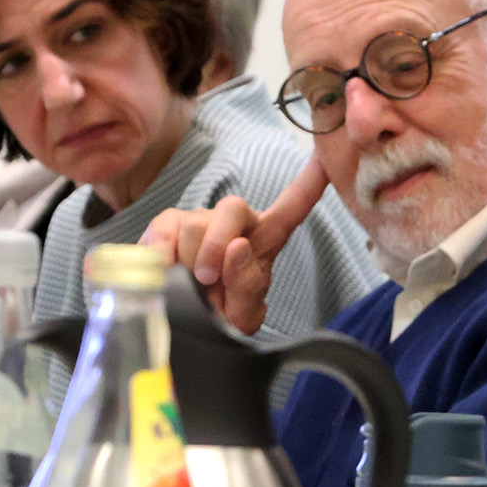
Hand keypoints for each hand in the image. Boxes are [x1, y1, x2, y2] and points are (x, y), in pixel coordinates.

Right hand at [139, 153, 330, 334]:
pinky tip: (164, 271)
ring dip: (189, 260)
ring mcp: (199, 219)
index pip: (293, 207)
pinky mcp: (167, 224)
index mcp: (265, 239)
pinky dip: (161, 253)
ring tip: (188, 284)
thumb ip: (247, 287)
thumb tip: (237, 248)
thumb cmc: (221, 316)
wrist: (181, 326)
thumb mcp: (243, 315)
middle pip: (232, 207)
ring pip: (194, 223)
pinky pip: (163, 228)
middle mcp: (234, 221)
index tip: (324, 160)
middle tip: (206, 280)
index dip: (309, 184)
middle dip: (216, 244)